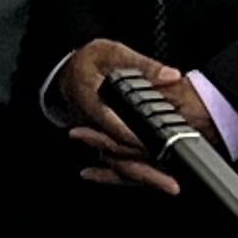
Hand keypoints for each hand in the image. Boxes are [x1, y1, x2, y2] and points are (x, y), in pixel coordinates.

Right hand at [50, 39, 191, 196]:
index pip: (114, 124)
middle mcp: (91, 124)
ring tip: (170, 184)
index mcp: (92, 100)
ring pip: (118, 163)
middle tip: (171, 182)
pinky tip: (151, 183)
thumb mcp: (112, 53)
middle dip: (145, 170)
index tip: (160, 145)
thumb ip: (142, 65)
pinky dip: (133, 175)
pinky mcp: (103, 143)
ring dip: (144, 176)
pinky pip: (116, 163)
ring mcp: (96, 137)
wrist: (65, 73)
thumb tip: (169, 75)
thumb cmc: (88, 62)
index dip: (136, 138)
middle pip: (118, 153)